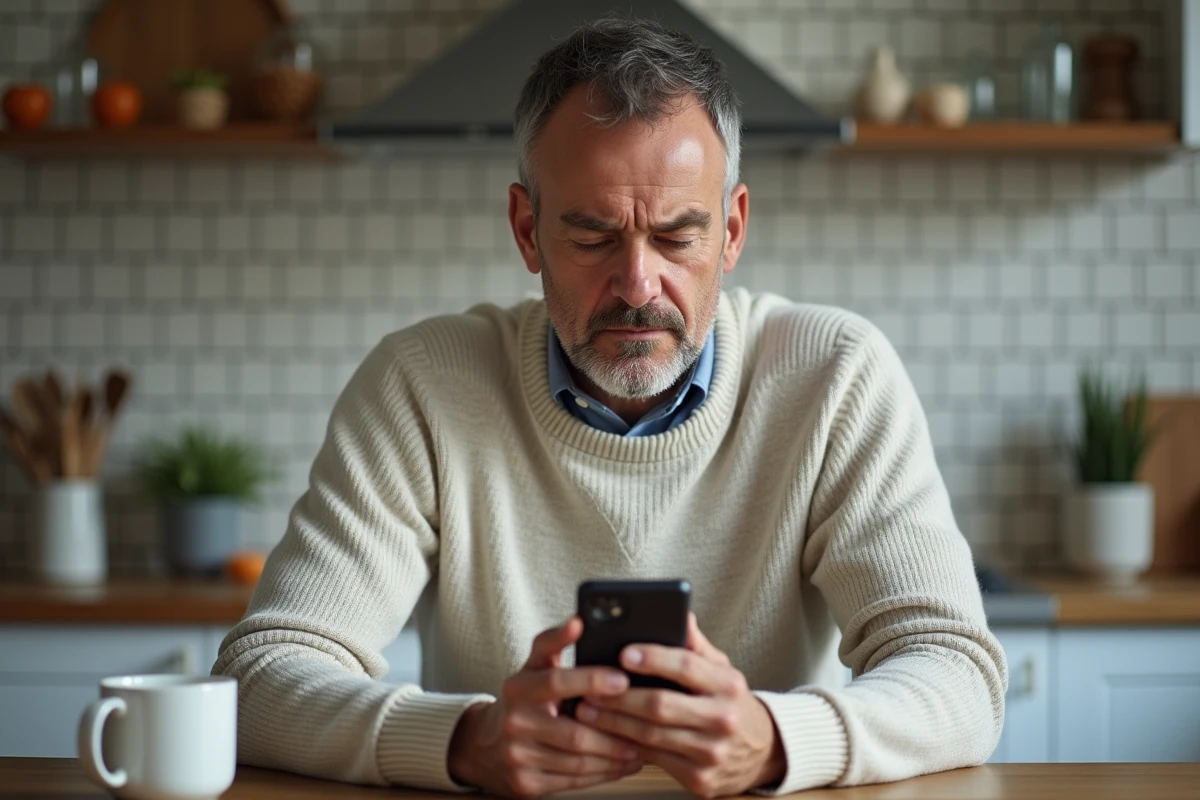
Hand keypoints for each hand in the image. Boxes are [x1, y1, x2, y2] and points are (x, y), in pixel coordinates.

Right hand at [447, 616, 644, 797]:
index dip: (591, 680)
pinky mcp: (526, 784)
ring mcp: (519, 756)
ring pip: (579, 760)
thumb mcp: (533, 666)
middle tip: (646, 721)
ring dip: (616, 755)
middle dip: (615, 728)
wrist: (486, 745)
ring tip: (642, 745)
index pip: (557, 681)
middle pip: (574, 731)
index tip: (623, 679)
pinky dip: (604, 773)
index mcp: (518, 687)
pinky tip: (623, 764)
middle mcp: (515, 722)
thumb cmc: (524, 699)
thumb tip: (579, 619)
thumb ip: (555, 642)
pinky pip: (574, 781)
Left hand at [575, 614, 784, 797]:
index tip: (624, 653)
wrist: (760, 751)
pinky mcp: (700, 779)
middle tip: (590, 688)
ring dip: (614, 722)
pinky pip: (653, 759)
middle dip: (620, 696)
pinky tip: (607, 734)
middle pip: (660, 706)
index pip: (686, 666)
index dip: (652, 658)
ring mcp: (712, 753)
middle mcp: (723, 719)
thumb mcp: (721, 669)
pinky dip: (626, 745)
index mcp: (728, 685)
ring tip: (588, 710)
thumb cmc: (728, 702)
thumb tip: (680, 614)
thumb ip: (696, 644)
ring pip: (651, 735)